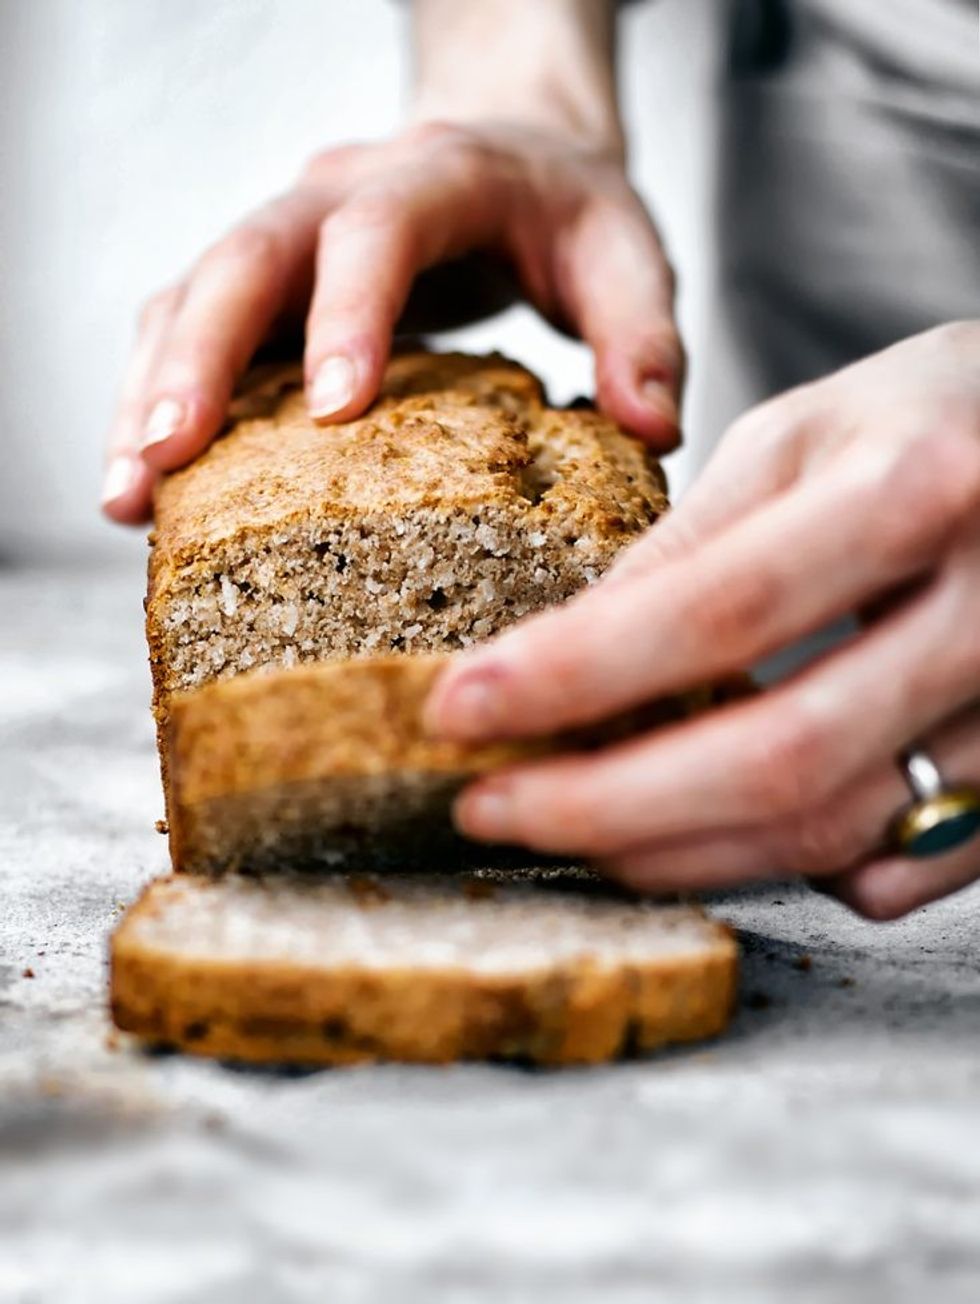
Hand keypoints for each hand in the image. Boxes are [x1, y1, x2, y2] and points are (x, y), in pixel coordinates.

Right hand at [101, 121, 681, 522]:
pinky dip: (155, 398)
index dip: (347, 310)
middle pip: (246, 254)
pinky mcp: (266, 287)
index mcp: (441, 177)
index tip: (331, 412)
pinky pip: (188, 327)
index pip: (379, 227)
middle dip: (200, 356)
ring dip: (151, 390)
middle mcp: (341, 194)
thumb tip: (653, 431)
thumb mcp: (628, 255)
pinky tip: (144, 488)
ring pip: (192, 292)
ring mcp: (290, 237)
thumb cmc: (570, 216)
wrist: (512, 152)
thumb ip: (646, 334)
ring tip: (126, 497)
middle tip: (166, 458)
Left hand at [427, 323, 979, 919]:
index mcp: (916, 489)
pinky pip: (904, 869)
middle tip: (487, 809)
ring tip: (573, 829)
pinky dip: (794, 867)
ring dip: (677, 849)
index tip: (457, 709)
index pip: (718, 609)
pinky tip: (717, 835)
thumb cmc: (932, 417)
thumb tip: (562, 651)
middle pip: (776, 755)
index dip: (574, 675)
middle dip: (604, 803)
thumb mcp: (802, 434)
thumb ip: (691, 545)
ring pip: (833, 828)